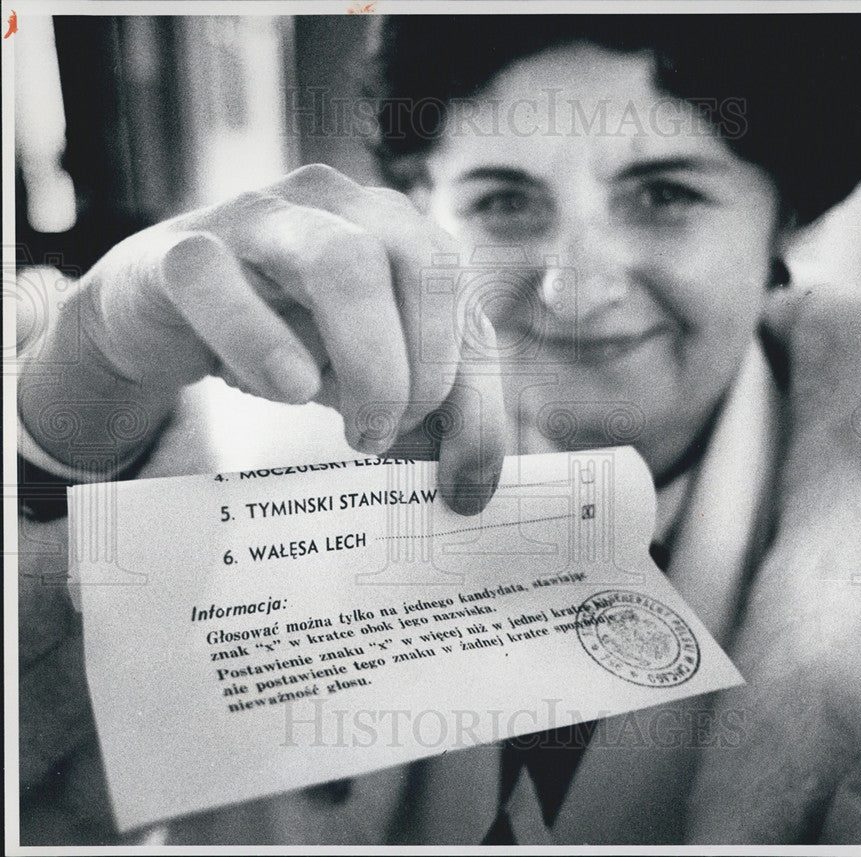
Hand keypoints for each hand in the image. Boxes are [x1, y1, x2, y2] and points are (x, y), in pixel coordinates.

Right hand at [23, 165, 506, 513]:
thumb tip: (471, 474)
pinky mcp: (185, 251)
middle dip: (426, 370)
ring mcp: (260, 218)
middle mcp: (338, 204)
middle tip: (393, 436)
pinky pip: (225, 284)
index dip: (477, 394)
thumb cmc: (281, 335)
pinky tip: (292, 390)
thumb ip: (428, 404)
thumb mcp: (366, 368)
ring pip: (344, 262)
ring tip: (360, 430)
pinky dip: (265, 343)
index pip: (461, 296)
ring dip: (371, 363)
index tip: (463, 482)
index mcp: (394, 226)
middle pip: (422, 262)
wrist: (162, 312)